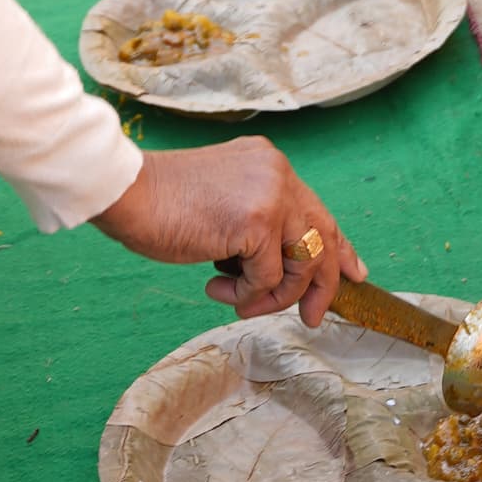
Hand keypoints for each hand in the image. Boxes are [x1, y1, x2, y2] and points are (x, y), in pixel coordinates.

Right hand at [93, 137, 359, 324]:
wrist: (127, 192)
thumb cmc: (161, 204)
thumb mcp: (223, 204)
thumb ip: (256, 223)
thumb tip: (281, 269)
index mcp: (269, 164)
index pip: (318, 210)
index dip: (339, 246)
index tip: (354, 273)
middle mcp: (278, 173)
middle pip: (323, 237)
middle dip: (321, 285)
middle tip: (312, 317)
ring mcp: (271, 195)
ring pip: (301, 265)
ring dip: (272, 296)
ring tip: (235, 299)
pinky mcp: (256, 222)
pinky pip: (268, 278)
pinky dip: (247, 295)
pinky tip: (217, 289)